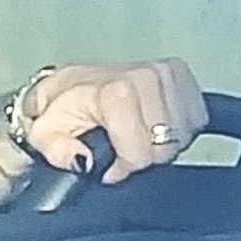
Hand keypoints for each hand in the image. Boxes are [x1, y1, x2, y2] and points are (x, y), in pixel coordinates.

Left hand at [21, 60, 207, 185]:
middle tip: (116, 146)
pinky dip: (174, 129)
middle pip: (165, 148)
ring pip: (182, 137)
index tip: (106, 161)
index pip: (141, 154)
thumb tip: (83, 161)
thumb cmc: (61, 107)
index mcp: (117, 91)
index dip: (122, 167)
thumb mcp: (45, 134)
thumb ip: (59, 152)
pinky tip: (149, 123)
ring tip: (130, 132)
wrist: (70, 83)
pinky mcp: (181, 75)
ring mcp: (167, 73)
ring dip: (158, 143)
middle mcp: (147, 77)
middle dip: (139, 156)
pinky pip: (194, 121)